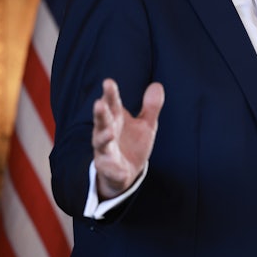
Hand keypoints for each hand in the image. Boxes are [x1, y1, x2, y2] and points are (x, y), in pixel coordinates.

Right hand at [92, 79, 164, 199]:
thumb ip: (151, 107)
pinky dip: (114, 169)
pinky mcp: (109, 169)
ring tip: (109, 133)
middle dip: (100, 113)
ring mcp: (106, 151)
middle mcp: (107, 133)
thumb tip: (157, 85)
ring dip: (103, 137)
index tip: (108, 82)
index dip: (110, 93)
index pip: (112, 104)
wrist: (126, 174)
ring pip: (100, 143)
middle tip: (99, 103)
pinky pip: (110, 169)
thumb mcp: (145, 125)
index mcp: (116, 120)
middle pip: (102, 121)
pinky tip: (119, 169)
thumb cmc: (132, 144)